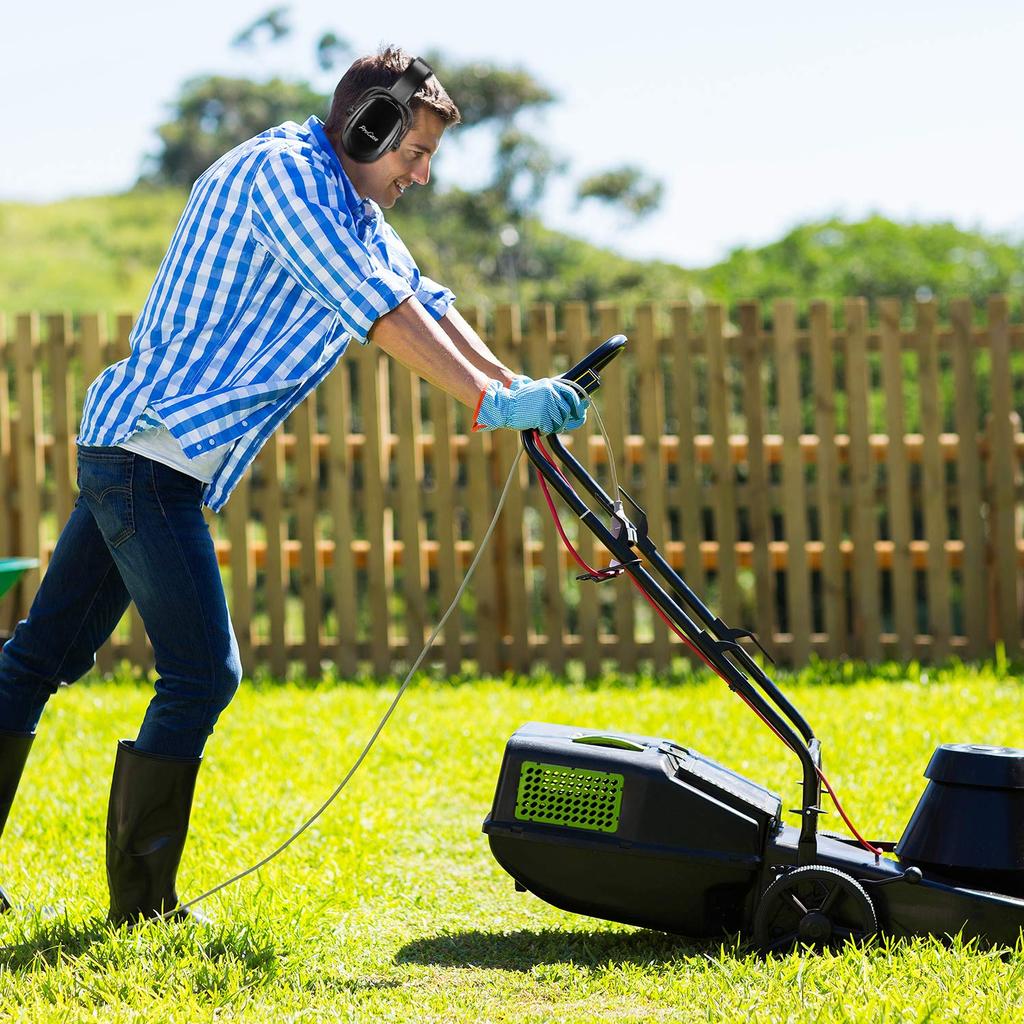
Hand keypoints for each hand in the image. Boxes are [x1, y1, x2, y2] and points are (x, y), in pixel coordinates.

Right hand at [473, 377, 588, 433]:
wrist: (504, 406)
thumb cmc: (521, 403)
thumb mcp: (539, 393)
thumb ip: (555, 397)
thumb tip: (580, 407)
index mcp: (550, 384)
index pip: (572, 394)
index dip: (578, 405)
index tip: (579, 413)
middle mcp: (550, 392)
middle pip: (567, 411)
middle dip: (563, 421)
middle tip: (554, 425)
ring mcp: (546, 404)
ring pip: (559, 422)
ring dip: (551, 427)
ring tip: (539, 423)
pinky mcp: (541, 415)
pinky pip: (549, 429)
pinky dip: (543, 431)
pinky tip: (535, 426)